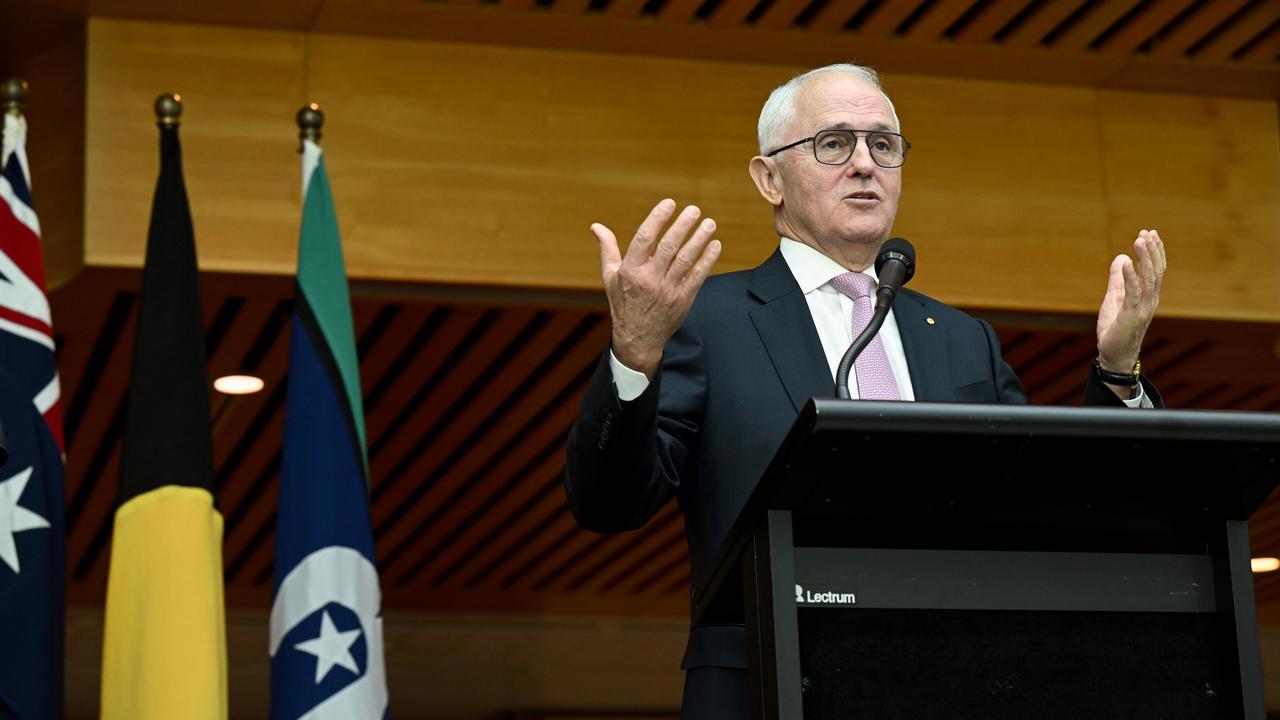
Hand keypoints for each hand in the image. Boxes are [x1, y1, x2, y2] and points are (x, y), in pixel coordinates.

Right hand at [593, 199, 721, 377]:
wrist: (638, 338)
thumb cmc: (623, 303)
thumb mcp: (610, 277)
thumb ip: (607, 249)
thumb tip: (596, 226)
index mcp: (630, 270)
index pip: (644, 239)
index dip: (657, 219)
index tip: (670, 203)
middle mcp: (649, 279)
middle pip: (668, 247)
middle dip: (682, 226)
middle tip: (694, 210)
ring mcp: (667, 290)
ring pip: (686, 260)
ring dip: (699, 240)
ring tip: (709, 223)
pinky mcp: (683, 299)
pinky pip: (697, 276)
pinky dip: (708, 260)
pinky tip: (715, 245)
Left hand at [1096, 229, 1165, 384]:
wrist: (1114, 355)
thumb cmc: (1115, 327)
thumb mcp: (1114, 297)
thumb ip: (1118, 278)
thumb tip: (1121, 257)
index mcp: (1148, 295)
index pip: (1156, 269)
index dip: (1154, 251)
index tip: (1149, 233)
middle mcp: (1150, 300)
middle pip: (1156, 271)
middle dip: (1152, 250)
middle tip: (1146, 232)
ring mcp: (1143, 308)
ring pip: (1149, 279)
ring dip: (1145, 258)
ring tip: (1139, 240)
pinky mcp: (1131, 316)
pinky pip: (1133, 293)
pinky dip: (1131, 276)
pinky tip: (1127, 262)